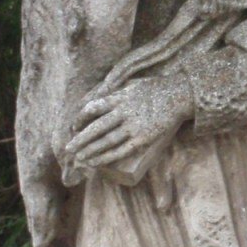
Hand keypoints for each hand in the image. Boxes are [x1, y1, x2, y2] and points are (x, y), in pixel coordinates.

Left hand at [62, 76, 193, 184]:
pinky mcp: (142, 138)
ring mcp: (133, 126)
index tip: (74, 126)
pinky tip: (96, 162)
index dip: (81, 119)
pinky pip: (120, 150)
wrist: (178, 96)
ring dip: (90, 151)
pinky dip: (106, 157)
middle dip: (80, 140)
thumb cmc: (155, 89)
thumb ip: (117, 92)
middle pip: (96, 128)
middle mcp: (123, 112)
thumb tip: (102, 95)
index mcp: (119, 98)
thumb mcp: (132, 84)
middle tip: (68, 149)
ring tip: (79, 158)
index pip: (93, 109)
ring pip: (106, 141)